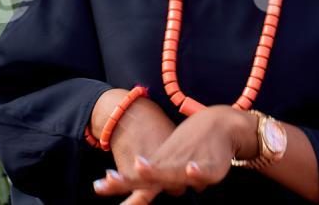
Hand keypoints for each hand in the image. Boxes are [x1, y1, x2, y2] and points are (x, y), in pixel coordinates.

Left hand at [94, 106, 257, 202]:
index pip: (136, 178)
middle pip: (147, 177)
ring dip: (156, 171)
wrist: (217, 122)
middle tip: (110, 180)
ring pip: (171, 172)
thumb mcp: (167, 161)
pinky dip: (198, 172)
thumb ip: (151, 180)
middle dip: (128, 180)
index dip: (120, 182)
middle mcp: (171, 166)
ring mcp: (188, 163)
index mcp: (160, 167)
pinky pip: (204, 172)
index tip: (100, 184)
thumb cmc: (188, 147)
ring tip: (140, 167)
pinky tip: (191, 170)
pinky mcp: (212, 167)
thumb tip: (133, 199)